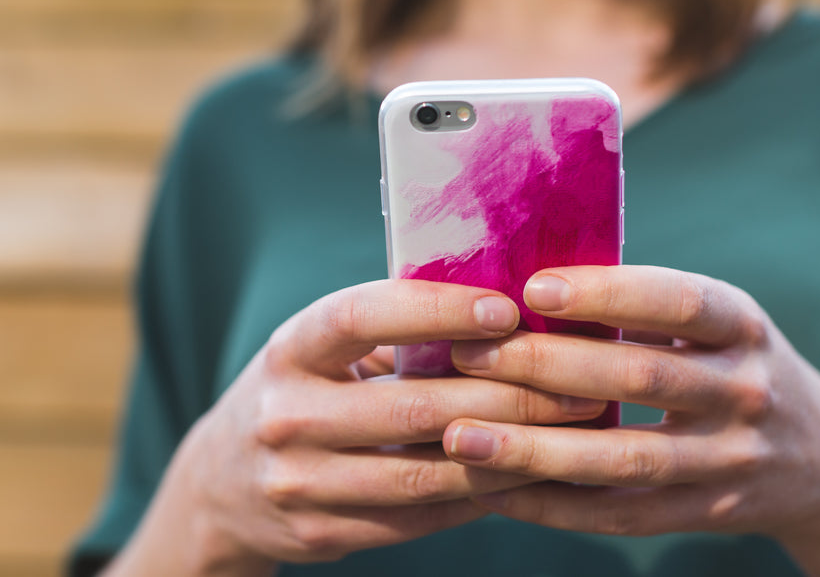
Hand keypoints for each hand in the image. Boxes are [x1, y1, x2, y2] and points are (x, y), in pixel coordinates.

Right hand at [113, 280, 606, 574]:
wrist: (218, 485)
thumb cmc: (298, 391)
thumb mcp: (321, 349)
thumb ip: (392, 332)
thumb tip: (504, 307)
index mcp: (289, 350)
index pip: (362, 316)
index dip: (435, 310)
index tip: (506, 308)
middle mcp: (285, 416)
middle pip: (412, 407)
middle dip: (507, 395)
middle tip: (579, 383)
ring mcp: (298, 483)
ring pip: (423, 474)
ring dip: (508, 455)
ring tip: (570, 435)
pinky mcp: (320, 534)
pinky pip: (417, 518)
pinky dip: (478, 497)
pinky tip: (527, 477)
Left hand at [441, 265, 819, 539]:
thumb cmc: (737, 367)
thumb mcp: (719, 324)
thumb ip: (647, 309)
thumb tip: (533, 288)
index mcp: (743, 325)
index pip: (677, 301)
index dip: (606, 293)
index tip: (532, 287)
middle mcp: (745, 389)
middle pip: (640, 376)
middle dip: (546, 365)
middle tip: (469, 355)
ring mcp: (731, 459)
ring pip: (625, 458)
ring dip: (536, 449)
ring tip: (462, 436)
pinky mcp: (706, 512)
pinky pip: (621, 515)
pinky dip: (554, 506)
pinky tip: (495, 491)